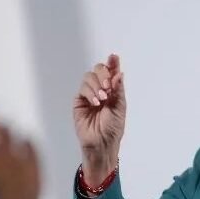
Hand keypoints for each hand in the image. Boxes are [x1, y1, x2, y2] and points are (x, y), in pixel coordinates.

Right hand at [73, 54, 125, 184]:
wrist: (101, 142)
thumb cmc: (113, 127)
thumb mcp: (120, 107)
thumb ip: (118, 89)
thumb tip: (119, 73)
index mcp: (113, 89)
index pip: (112, 72)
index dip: (113, 63)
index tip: (114, 56)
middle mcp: (101, 89)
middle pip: (98, 69)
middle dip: (103, 74)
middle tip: (107, 86)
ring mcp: (89, 94)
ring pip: (89, 76)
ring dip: (96, 85)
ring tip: (102, 99)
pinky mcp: (79, 101)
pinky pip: (82, 89)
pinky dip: (90, 92)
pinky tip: (95, 103)